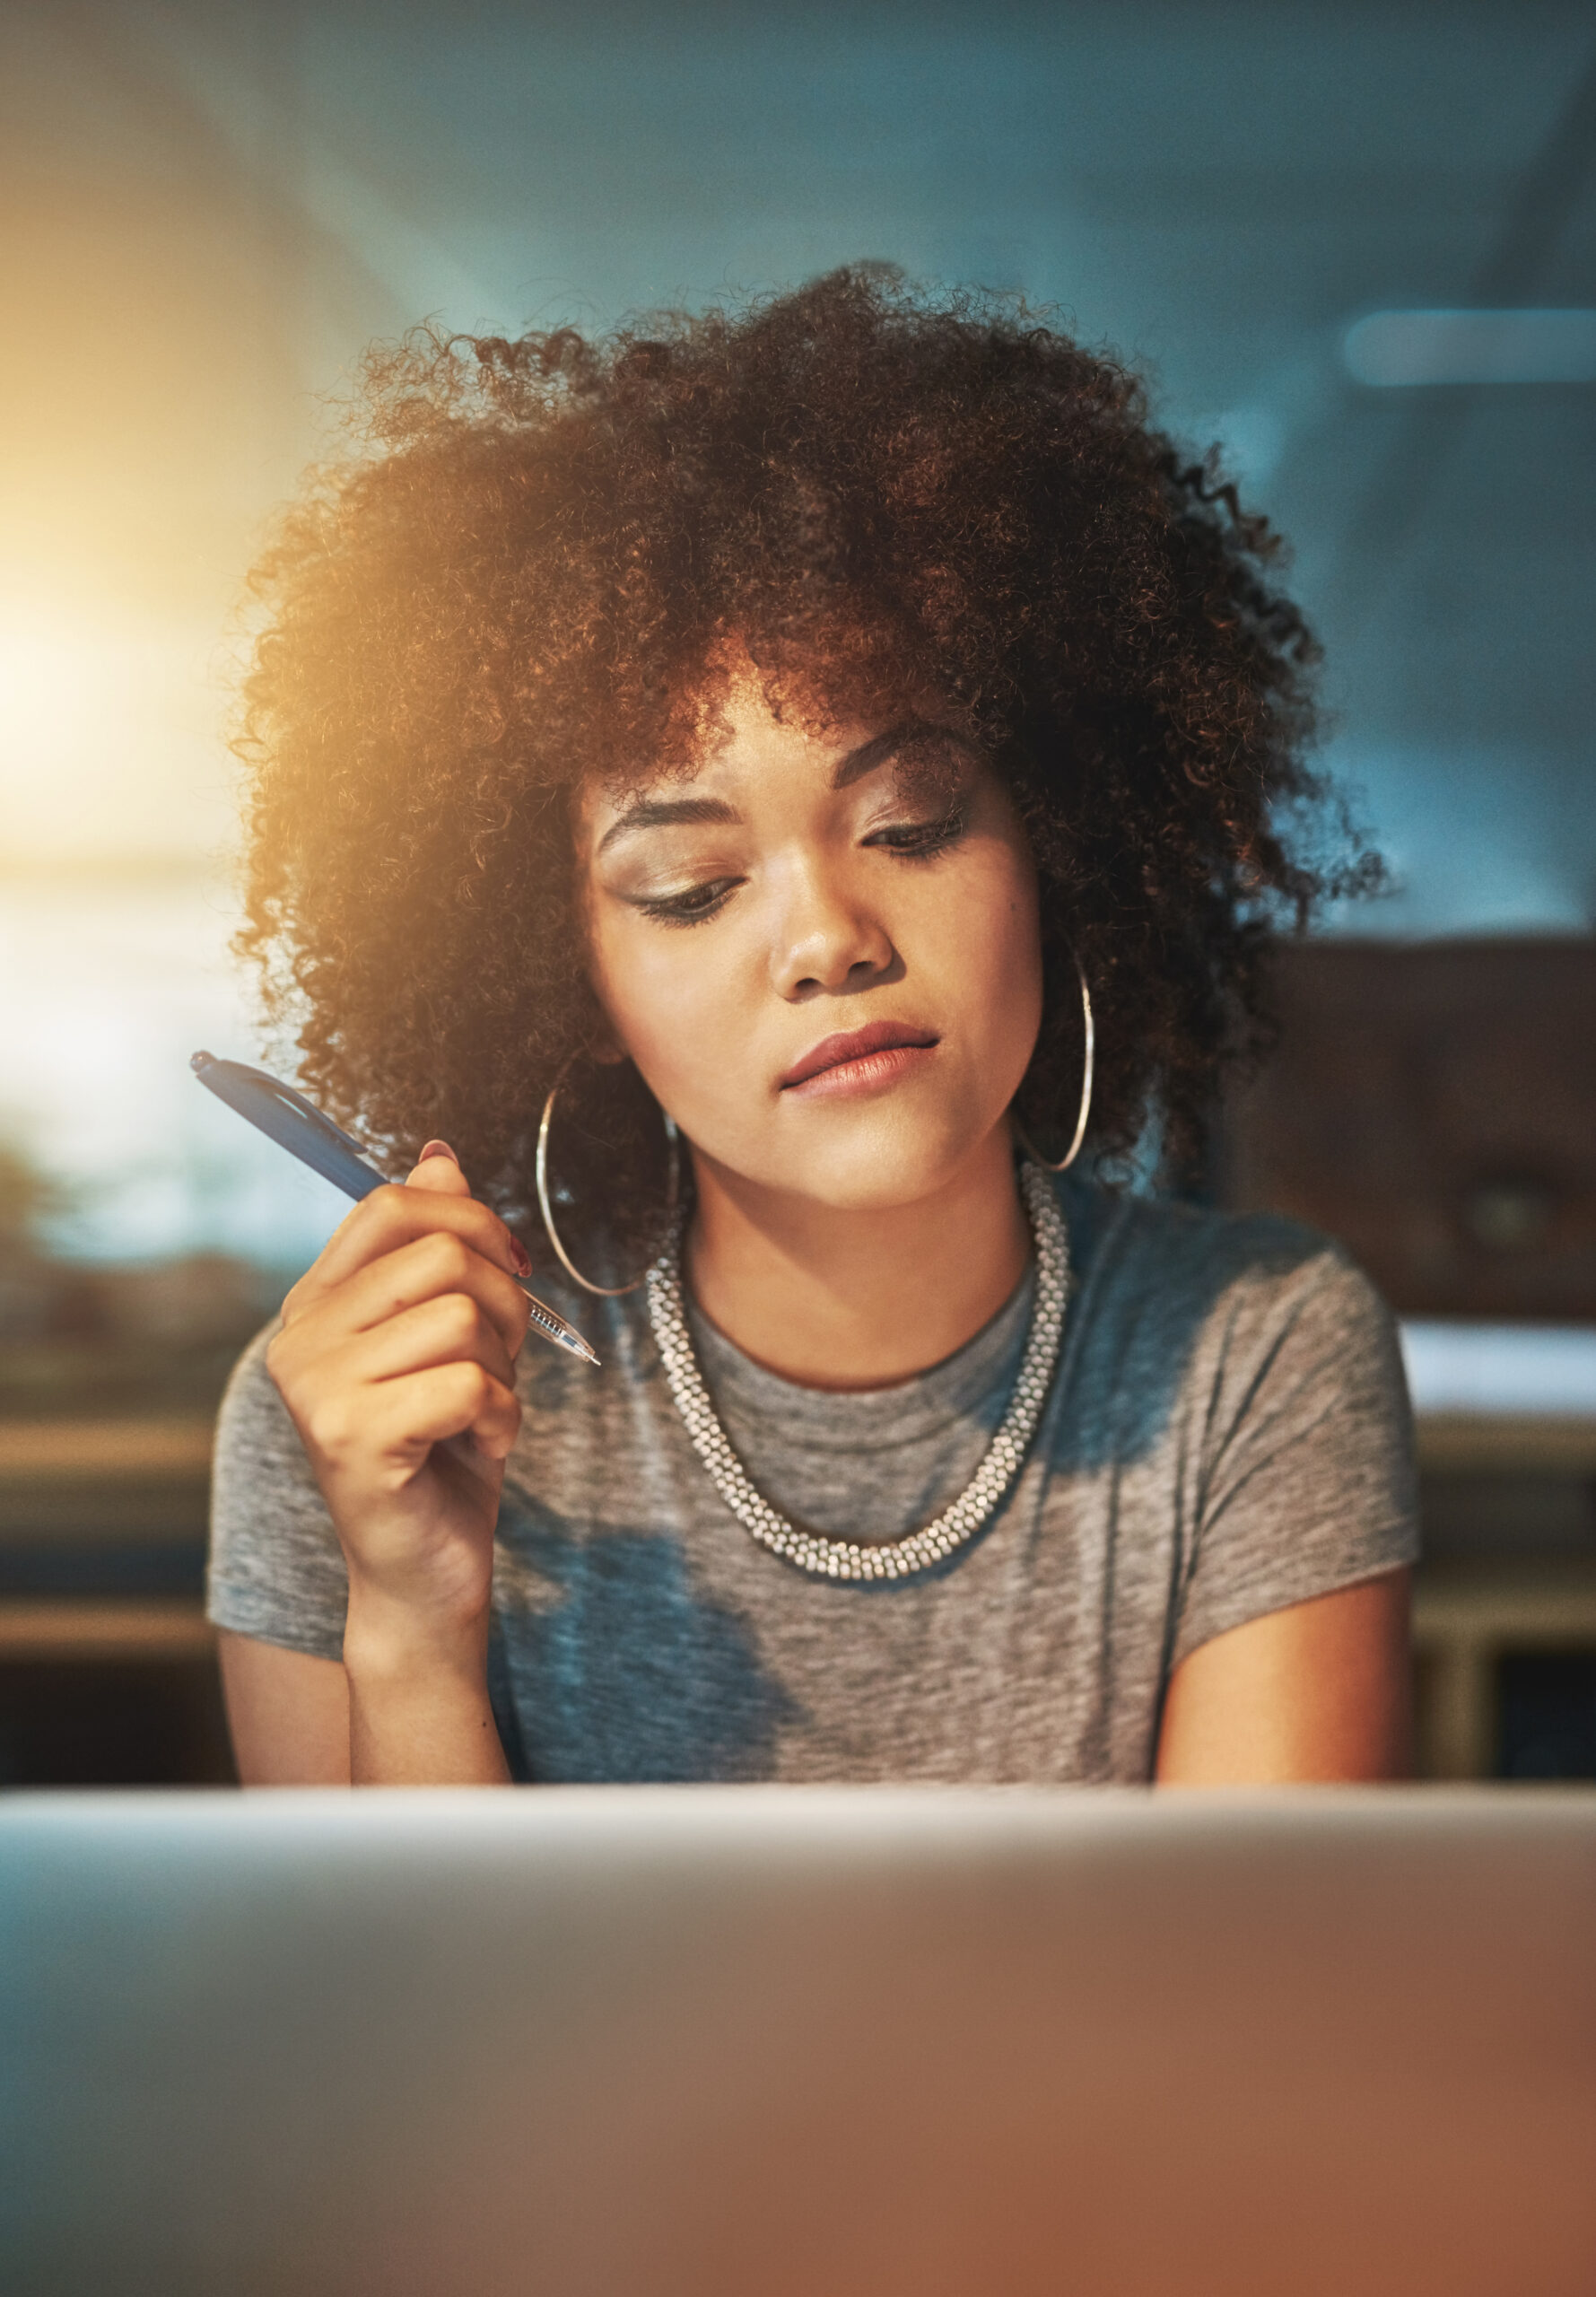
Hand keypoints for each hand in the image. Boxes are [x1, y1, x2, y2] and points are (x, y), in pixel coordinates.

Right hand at [266, 1142, 531, 1648]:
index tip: (507, 1268)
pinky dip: (501, 1415)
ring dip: (504, 1366)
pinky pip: (468, 1382)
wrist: (425, 1571)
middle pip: (441, 1254)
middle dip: (504, 1302)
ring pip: (463, 1315)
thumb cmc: (441, 1449)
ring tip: (482, 1408)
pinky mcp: (351, 1438)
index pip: (391, 1204)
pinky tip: (481, 1445)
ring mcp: (318, 1388)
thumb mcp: (446, 1334)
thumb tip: (441, 1156)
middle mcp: (299, 1338)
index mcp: (315, 1303)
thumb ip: (435, 1247)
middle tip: (500, 1360)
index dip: (470, 1221)